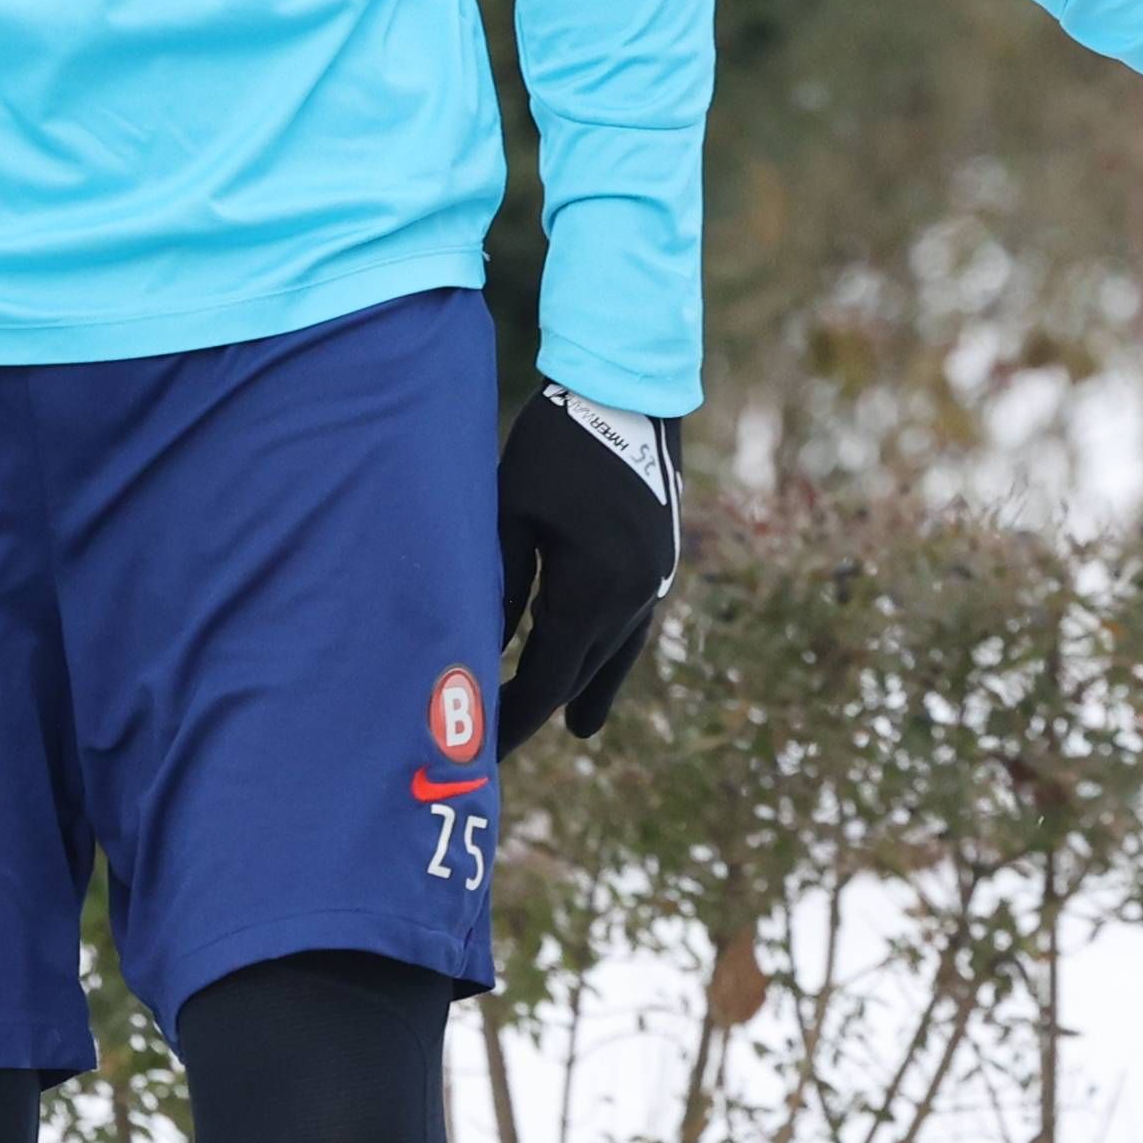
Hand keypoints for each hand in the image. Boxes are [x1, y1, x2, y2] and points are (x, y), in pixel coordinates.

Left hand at [496, 382, 679, 751]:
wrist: (629, 390)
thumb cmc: (557, 445)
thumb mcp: (511, 515)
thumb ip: (501, 587)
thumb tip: (484, 647)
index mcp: (593, 593)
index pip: (548, 683)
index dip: (513, 721)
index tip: (482, 751)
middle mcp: (633, 598)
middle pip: (580, 676)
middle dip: (540, 708)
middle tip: (501, 740)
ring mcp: (654, 581)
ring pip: (614, 654)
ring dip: (583, 686)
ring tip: (574, 728)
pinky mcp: (660, 561)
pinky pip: (633, 624)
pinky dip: (612, 652)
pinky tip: (605, 666)